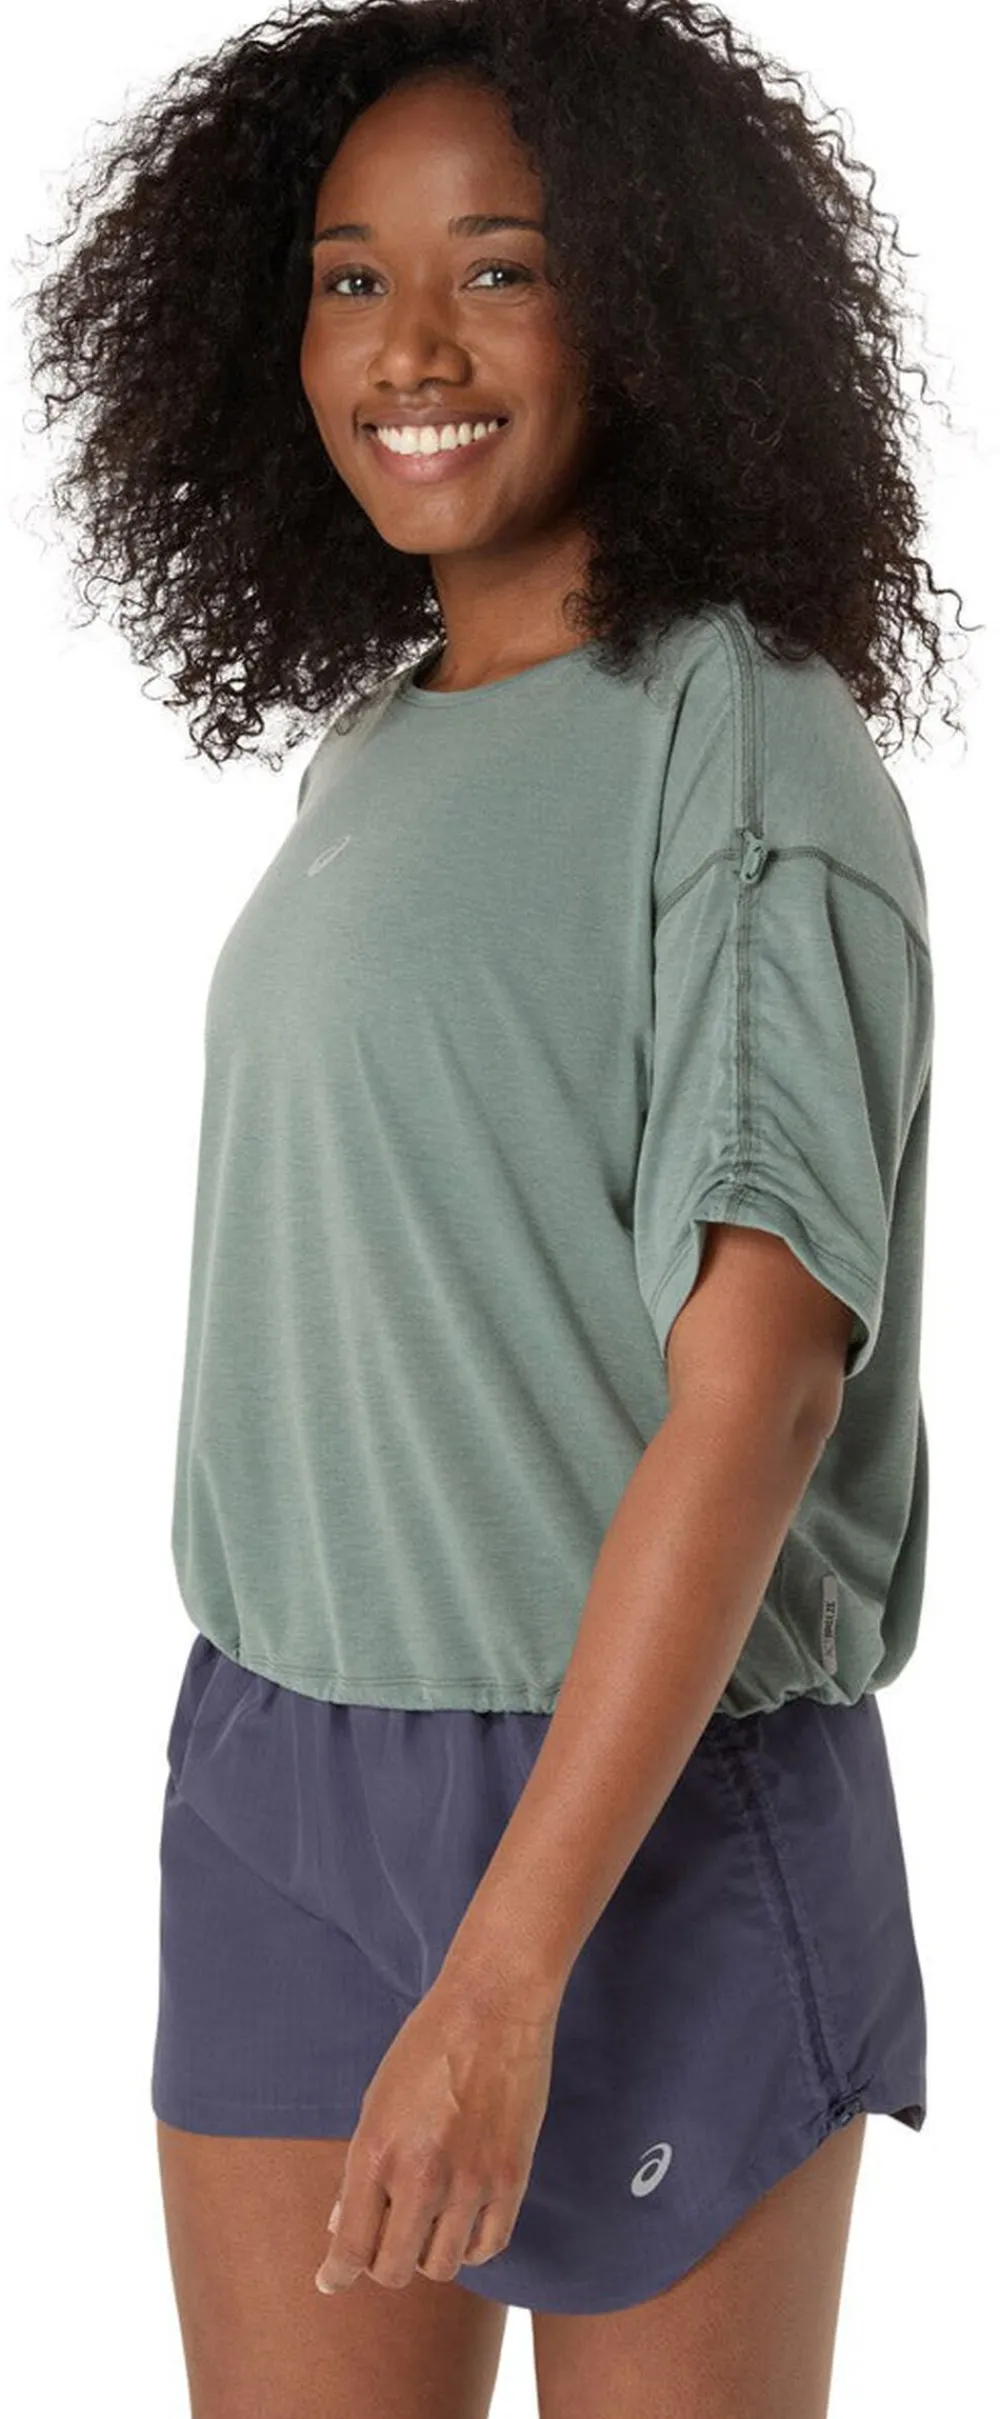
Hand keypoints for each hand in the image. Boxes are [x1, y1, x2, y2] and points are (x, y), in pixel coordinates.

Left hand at [315, 1965, 558, 2292]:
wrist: (493, 2007)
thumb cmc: (426, 2047)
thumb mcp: (376, 2103)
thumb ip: (359, 2170)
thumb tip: (341, 2226)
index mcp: (376, 2153)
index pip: (350, 2247)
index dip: (336, 2274)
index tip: (330, 2281)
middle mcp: (420, 2176)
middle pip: (394, 2270)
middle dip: (383, 2265)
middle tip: (385, 2245)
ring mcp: (470, 2181)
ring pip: (442, 2265)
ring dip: (428, 2253)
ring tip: (429, 2223)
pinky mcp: (511, 2178)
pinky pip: (489, 2246)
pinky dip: (472, 2244)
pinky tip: (464, 2221)